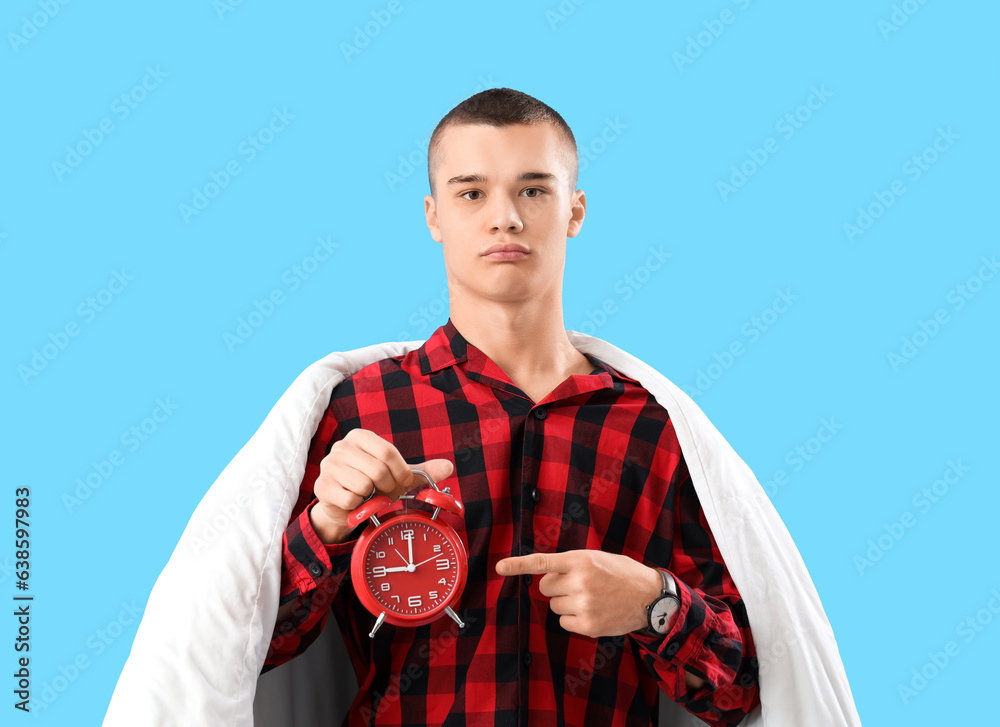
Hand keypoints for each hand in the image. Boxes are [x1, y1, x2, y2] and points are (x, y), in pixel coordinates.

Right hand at [309, 428, 453, 543]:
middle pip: (377, 470)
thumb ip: (422, 471)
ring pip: (363, 485)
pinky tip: (354, 502)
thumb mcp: (398, 476)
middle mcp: (342, 447)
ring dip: (371, 497)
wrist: (344, 506)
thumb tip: (450, 466)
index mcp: (361, 437)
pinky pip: (350, 500)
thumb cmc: (373, 486)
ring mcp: (328, 465)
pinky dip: (357, 506)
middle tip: (383, 491)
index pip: (388, 452)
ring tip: (366, 495)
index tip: (402, 482)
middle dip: (386, 487)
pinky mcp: (322, 486)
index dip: (400, 472)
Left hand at [495, 549, 663, 638]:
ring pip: (554, 605)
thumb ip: (571, 564)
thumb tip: (546, 575)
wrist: (650, 597)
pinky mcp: (588, 625)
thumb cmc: (622, 573)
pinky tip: (593, 612)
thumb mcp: (597, 558)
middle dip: (556, 586)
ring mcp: (583, 605)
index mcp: (581, 560)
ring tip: (591, 598)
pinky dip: (574, 618)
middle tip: (577, 584)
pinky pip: (564, 622)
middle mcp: (579, 582)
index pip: (542, 562)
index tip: (499, 567)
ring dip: (566, 602)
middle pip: (545, 587)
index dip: (518, 565)